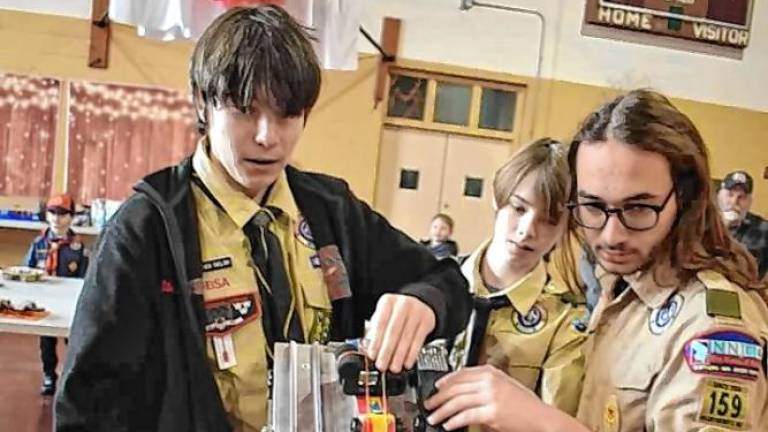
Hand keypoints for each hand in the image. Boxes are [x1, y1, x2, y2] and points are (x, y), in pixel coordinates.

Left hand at [364, 294, 435, 372]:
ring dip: (399, 355)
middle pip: (393, 331)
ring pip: (407, 337)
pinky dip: (412, 354)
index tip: (372, 356)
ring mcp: (417, 311)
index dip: (376, 341)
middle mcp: (403, 304)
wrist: (418, 304)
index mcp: (387, 302)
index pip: (380, 323)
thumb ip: (375, 332)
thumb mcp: (383, 316)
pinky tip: (407, 362)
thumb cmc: (396, 313)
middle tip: (382, 365)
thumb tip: (367, 350)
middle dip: (387, 351)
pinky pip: (419, 340)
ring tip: (394, 367)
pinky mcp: (427, 320)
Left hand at [423, 365, 585, 431]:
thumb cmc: (525, 404)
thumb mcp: (504, 385)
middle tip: (429, 404)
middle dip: (438, 397)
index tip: (436, 387)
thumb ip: (484, 383)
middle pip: (455, 387)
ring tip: (434, 417)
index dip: (445, 381)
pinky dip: (454, 421)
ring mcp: (490, 396)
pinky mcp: (491, 412)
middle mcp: (489, 381)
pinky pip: (466, 416)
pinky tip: (449, 424)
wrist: (541, 417)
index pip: (460, 373)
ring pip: (457, 402)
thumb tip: (461, 390)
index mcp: (491, 372)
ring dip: (442, 411)